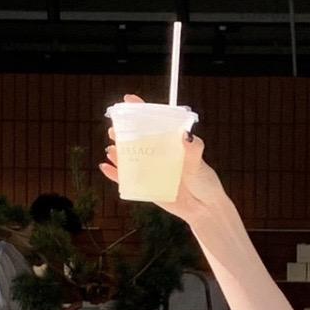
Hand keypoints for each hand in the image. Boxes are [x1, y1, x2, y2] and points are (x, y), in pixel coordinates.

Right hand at [100, 94, 227, 228]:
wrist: (204, 208)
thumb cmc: (204, 182)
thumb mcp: (199, 163)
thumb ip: (193, 149)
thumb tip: (186, 135)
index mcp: (169, 142)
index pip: (153, 123)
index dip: (139, 111)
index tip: (127, 100)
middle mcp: (157, 154)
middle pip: (136, 139)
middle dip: (122, 132)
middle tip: (114, 130)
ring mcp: (150, 170)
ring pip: (128, 158)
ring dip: (117, 153)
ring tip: (111, 149)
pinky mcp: (146, 187)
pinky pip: (126, 179)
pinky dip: (115, 174)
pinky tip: (105, 167)